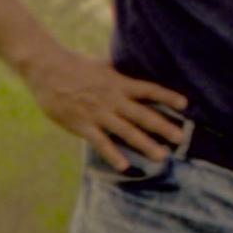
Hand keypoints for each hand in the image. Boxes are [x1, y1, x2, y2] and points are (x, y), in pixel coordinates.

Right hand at [22, 49, 187, 171]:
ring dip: (145, 144)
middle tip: (181, 139)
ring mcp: (98, 113)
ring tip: (162, 156)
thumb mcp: (101, 66)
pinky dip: (113, 154)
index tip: (185, 104)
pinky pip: (101, 142)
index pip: (149, 90)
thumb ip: (118, 74)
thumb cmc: (74, 66)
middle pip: (143, 115)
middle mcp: (113, 99)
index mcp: (118, 83)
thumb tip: (133, 71)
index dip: (167, 96)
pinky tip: (124, 166)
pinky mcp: (82, 125)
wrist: (46, 69)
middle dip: (164, 127)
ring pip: (127, 131)